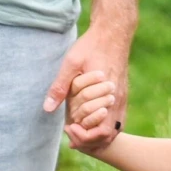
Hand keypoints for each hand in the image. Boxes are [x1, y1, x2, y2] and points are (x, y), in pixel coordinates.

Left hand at [43, 23, 128, 152]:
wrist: (113, 32)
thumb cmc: (91, 46)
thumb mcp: (71, 63)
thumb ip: (60, 87)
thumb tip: (47, 108)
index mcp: (106, 95)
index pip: (98, 131)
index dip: (82, 135)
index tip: (68, 128)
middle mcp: (117, 100)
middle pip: (107, 135)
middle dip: (88, 138)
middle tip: (71, 131)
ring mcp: (122, 98)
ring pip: (114, 130)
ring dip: (97, 135)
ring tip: (79, 129)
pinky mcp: (123, 94)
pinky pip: (118, 120)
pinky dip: (105, 126)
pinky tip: (91, 122)